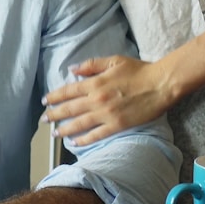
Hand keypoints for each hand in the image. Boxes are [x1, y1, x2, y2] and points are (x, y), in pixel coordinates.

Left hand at [43, 55, 177, 145]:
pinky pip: (96, 135)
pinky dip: (84, 140)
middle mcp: (97, 100)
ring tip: (55, 133)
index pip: (68, 91)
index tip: (45, 101)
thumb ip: (91, 65)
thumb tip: (73, 69)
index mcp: (95, 83)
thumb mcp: (113, 61)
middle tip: (44, 119)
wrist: (160, 84)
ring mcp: (107, 114)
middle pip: (69, 109)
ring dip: (64, 129)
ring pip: (79, 124)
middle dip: (54, 114)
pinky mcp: (117, 125)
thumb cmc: (139, 70)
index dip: (54, 97)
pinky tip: (75, 142)